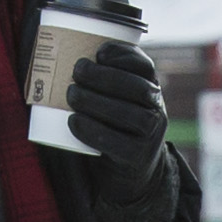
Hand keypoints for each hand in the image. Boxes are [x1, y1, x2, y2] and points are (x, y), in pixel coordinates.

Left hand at [62, 39, 174, 206]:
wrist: (132, 168)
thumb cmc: (117, 125)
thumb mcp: (120, 99)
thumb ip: (105, 79)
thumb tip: (64, 55)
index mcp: (152, 89)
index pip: (144, 66)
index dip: (123, 56)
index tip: (98, 53)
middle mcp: (157, 110)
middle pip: (136, 88)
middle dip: (103, 76)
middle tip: (76, 72)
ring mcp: (151, 135)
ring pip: (128, 114)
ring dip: (95, 101)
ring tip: (72, 94)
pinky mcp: (137, 157)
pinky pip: (116, 143)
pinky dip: (91, 130)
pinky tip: (73, 121)